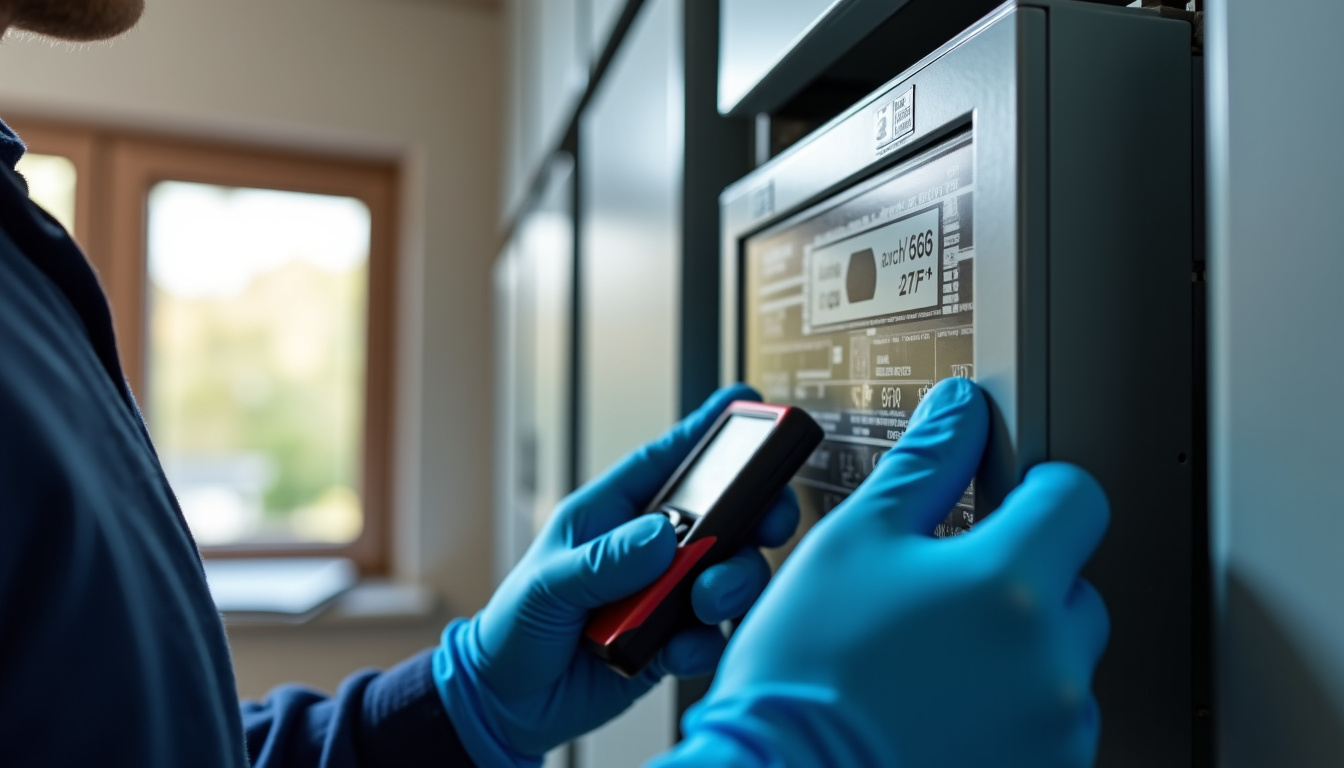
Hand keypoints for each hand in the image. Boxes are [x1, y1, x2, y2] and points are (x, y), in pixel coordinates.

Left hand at [433, 384, 800, 766]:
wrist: (508, 704)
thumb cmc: (514, 626)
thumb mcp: (547, 583)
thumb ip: (603, 561)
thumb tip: (661, 537)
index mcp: (615, 514)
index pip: (669, 460)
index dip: (710, 428)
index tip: (747, 402)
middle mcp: (651, 549)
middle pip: (726, 515)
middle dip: (756, 513)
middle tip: (765, 524)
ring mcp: (667, 594)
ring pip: (733, 573)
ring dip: (733, 584)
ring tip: (704, 601)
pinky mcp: (675, 642)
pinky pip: (713, 635)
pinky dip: (706, 642)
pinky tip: (677, 648)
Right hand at [651, 378, 1109, 767]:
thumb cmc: (807, 678)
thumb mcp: (852, 544)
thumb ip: (923, 466)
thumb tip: (959, 412)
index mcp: (1009, 584)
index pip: (1075, 498)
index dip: (1038, 488)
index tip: (1010, 500)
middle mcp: (1050, 661)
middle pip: (1072, 585)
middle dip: (1018, 581)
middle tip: (940, 599)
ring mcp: (1054, 730)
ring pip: (1060, 662)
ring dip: (1015, 653)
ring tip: (931, 667)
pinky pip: (1048, 726)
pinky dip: (1009, 715)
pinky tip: (942, 713)